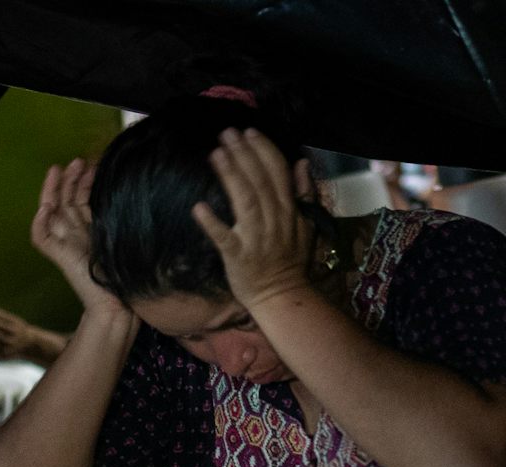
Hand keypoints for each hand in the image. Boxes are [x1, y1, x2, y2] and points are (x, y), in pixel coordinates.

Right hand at [30, 159, 124, 316]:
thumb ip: (121, 220)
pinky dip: (40, 222)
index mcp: (92, 234)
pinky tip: (47, 206)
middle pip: (65, 202)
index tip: (95, 165)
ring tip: (62, 169)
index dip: (85, 183)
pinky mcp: (59, 257)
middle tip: (78, 161)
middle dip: (70, 180)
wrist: (118, 305)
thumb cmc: (127, 277)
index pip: (82, 202)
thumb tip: (134, 192)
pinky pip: (41, 237)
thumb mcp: (125, 239)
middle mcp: (76, 237)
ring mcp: (66, 246)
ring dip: (54, 190)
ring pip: (51, 213)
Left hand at [191, 128, 318, 310]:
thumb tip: (302, 163)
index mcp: (289, 210)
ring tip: (216, 153)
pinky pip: (224, 238)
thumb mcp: (308, 226)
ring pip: (244, 201)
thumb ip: (306, 194)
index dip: (263, 149)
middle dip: (243, 154)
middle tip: (227, 132)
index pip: (278, 172)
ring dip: (230, 175)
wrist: (283, 297)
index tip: (249, 131)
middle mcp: (273, 220)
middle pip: (259, 180)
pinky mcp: (237, 257)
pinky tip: (198, 207)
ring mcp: (255, 238)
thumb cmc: (291, 261)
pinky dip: (212, 223)